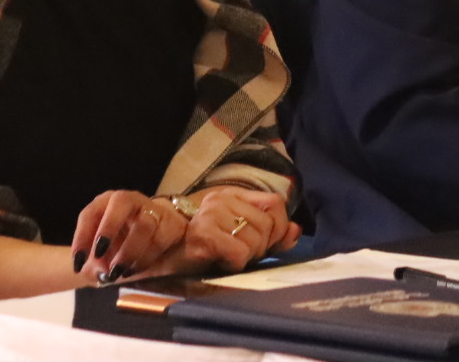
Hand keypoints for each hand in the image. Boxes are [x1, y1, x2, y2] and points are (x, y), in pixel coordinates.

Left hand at [70, 190, 194, 284]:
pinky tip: (134, 269)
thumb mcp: (103, 257)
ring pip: (144, 223)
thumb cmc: (122, 245)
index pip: (90, 213)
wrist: (159, 241)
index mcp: (106, 204)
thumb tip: (98, 273)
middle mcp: (129, 201)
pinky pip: (159, 240)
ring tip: (118, 271)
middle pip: (121, 201)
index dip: (82, 237)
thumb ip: (94, 267)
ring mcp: (152, 210)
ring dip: (128, 251)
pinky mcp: (170, 224)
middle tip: (100, 253)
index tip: (78, 262)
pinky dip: (144, 259)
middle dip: (109, 228)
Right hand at [179, 186, 299, 271]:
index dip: (278, 227)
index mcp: (232, 195)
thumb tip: (295, 231)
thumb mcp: (240, 237)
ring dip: (247, 257)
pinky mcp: (203, 234)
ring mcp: (210, 215)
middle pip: (268, 224)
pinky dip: (235, 264)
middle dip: (261, 247)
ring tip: (228, 258)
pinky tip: (220, 263)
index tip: (266, 244)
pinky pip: (239, 253)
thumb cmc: (203, 251)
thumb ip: (270, 233)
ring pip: (255, 239)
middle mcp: (221, 199)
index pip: (275, 203)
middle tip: (242, 255)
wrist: (164, 262)